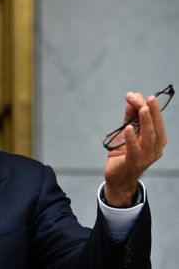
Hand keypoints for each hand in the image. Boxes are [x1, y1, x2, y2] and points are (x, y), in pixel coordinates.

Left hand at [103, 92, 166, 206]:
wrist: (117, 178)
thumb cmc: (123, 153)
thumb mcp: (127, 132)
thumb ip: (130, 116)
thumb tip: (133, 97)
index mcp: (156, 141)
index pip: (157, 123)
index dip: (152, 109)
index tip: (143, 95)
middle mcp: (155, 149)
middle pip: (157, 129)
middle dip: (153, 112)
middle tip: (149, 98)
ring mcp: (145, 157)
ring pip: (149, 138)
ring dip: (146, 122)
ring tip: (142, 109)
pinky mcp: (133, 163)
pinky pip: (134, 150)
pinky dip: (132, 138)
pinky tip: (128, 128)